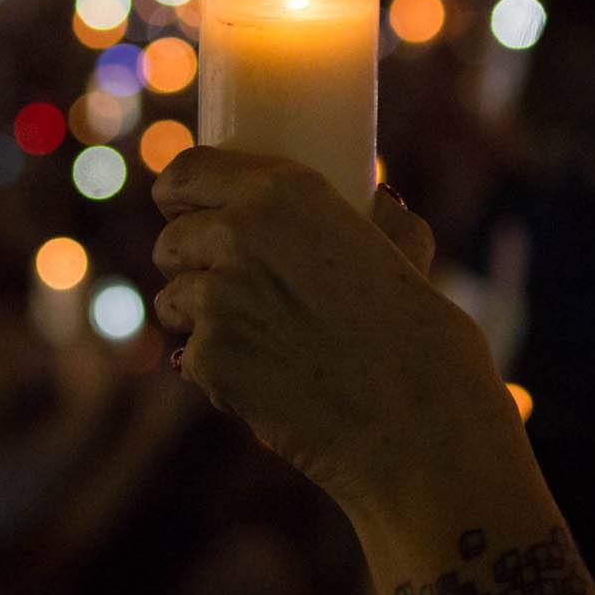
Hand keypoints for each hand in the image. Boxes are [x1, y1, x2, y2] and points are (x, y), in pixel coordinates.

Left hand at [152, 148, 512, 512]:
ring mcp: (218, 297)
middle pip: (170, 240)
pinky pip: (190, 359)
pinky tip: (266, 383)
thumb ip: (386, 220)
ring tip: (251, 339)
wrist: (417, 420)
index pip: (185, 173)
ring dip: (197, 319)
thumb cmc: (424, 337)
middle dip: (188, 263)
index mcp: (285, 190)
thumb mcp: (408, 252)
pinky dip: (218, 373)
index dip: (177, 194)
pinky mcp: (208, 358)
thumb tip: (382, 199)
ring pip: (171, 301)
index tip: (183, 210)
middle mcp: (240, 232)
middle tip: (222, 285)